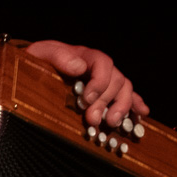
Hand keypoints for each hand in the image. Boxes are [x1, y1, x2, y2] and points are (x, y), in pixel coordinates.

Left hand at [26, 40, 148, 128]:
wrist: (35, 67)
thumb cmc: (38, 60)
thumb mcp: (40, 53)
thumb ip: (57, 56)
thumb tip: (78, 66)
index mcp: (85, 55)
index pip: (103, 63)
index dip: (99, 81)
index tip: (87, 99)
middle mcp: (99, 67)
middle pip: (115, 80)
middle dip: (105, 101)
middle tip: (92, 119)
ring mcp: (105, 80)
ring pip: (125, 89)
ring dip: (122, 107)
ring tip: (111, 123)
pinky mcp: (106, 93)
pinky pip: (127, 96)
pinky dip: (136, 104)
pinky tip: (142, 113)